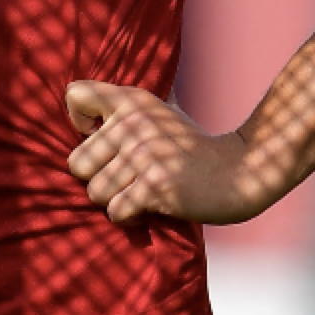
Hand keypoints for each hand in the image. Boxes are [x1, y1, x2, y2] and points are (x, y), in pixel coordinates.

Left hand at [63, 80, 272, 225]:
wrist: (239, 170)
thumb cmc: (191, 148)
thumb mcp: (157, 114)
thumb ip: (122, 112)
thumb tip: (79, 117)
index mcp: (132, 100)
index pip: (75, 95)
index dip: (78, 121)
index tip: (98, 137)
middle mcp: (134, 122)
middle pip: (77, 163)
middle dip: (98, 179)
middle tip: (126, 180)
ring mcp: (144, 154)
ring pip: (95, 192)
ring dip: (115, 202)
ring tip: (139, 195)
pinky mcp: (154, 185)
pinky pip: (116, 212)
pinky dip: (129, 218)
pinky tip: (148, 210)